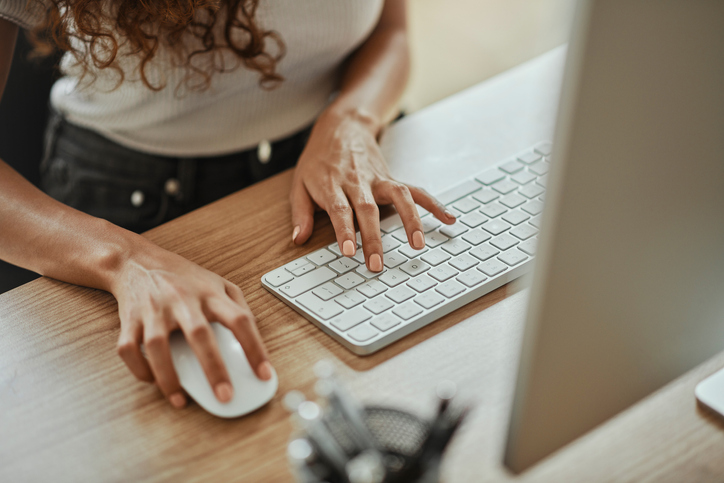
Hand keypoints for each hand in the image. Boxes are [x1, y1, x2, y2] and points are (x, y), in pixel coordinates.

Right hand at [111, 241, 271, 408]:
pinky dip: (139, 369)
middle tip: (225, 396)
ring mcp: (154, 309)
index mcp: (210, 293)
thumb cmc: (183, 277)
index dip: (255, 348)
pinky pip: (129, 349)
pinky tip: (153, 381)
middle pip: (200, 334)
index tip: (264, 374)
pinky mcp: (130, 319)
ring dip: (169, 377)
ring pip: (158, 346)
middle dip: (213, 368)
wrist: (137, 260)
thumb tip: (254, 337)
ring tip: (181, 400)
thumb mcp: (218, 282)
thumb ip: (238, 306)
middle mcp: (182, 300)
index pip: (239, 320)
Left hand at [290, 108, 455, 270]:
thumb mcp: (299, 183)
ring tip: (418, 244)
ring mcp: (378, 179)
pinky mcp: (392, 178)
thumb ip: (300, 213)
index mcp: (332, 184)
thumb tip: (298, 239)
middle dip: (373, 238)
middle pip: (368, 210)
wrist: (341, 127)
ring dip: (410, 220)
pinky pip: (415, 191)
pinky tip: (448, 218)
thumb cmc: (319, 160)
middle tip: (377, 264)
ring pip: (398, 197)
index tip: (350, 251)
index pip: (340, 210)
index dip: (345, 230)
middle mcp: (358, 182)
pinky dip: (433, 204)